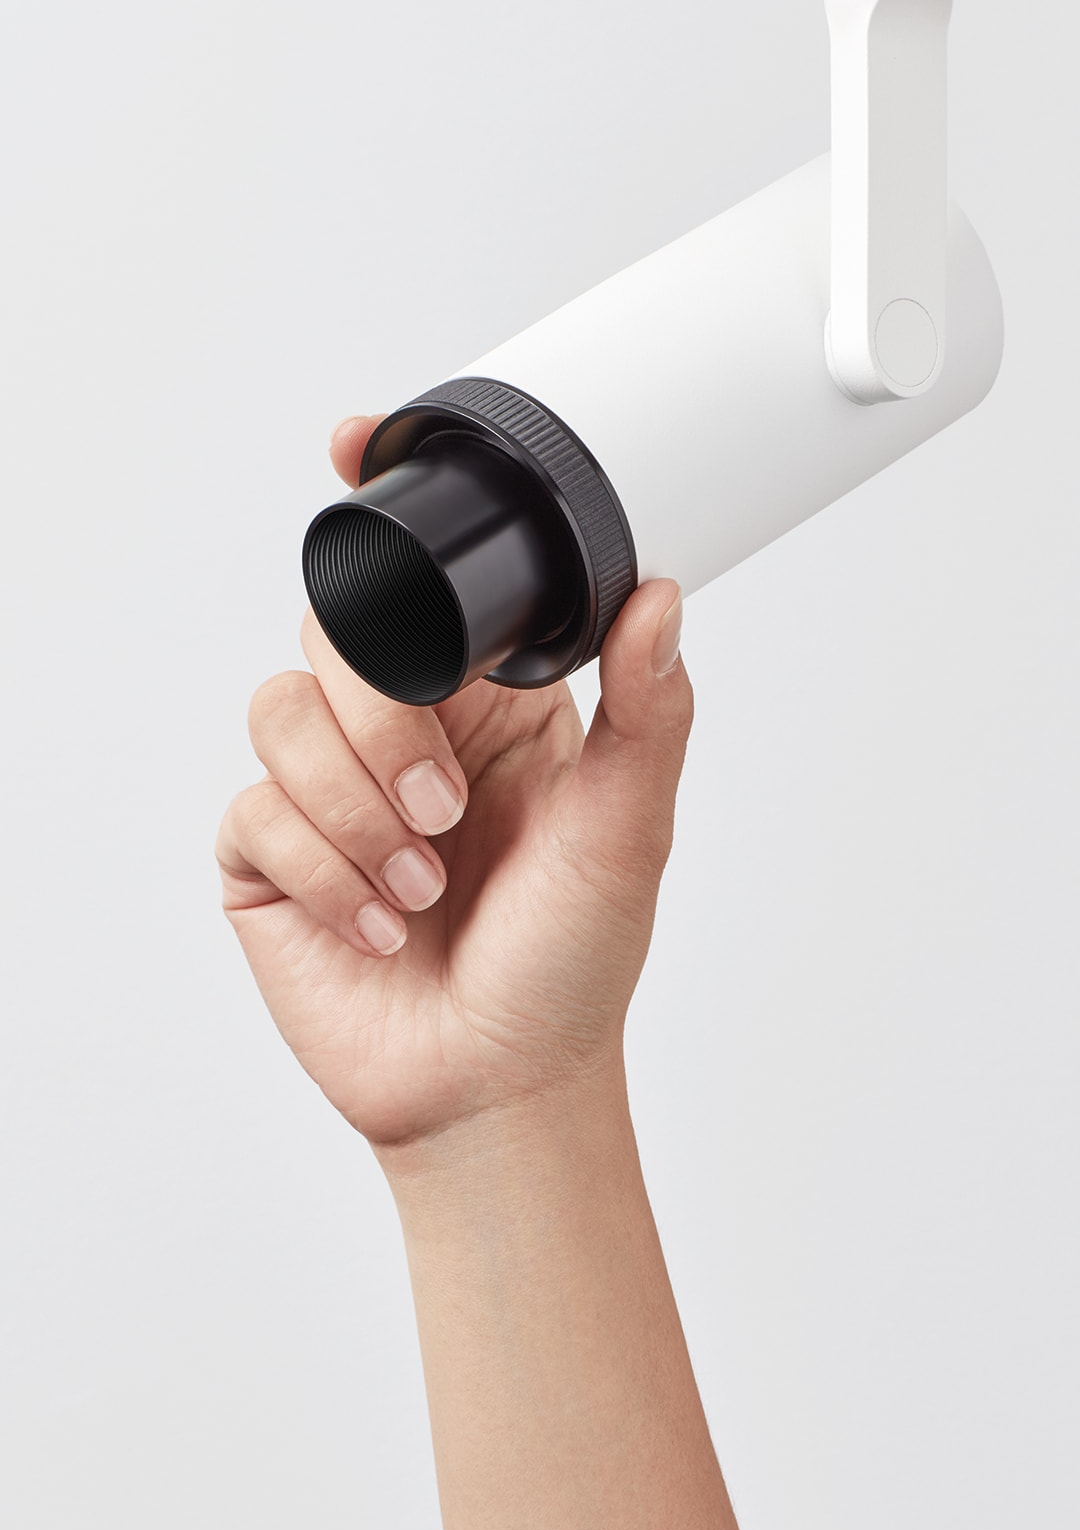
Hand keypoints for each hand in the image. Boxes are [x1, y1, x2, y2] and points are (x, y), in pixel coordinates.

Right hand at [215, 414, 693, 1151]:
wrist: (501, 1086)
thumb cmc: (570, 964)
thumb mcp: (628, 831)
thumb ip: (647, 712)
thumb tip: (657, 595)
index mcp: (486, 703)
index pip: (420, 579)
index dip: (378, 508)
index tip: (353, 443)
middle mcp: (399, 732)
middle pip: (334, 632)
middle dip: (385, 719)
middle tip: (446, 806)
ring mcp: (326, 793)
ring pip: (281, 714)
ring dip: (358, 811)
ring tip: (421, 885)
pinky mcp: (269, 860)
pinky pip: (258, 812)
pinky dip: (326, 872)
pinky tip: (379, 925)